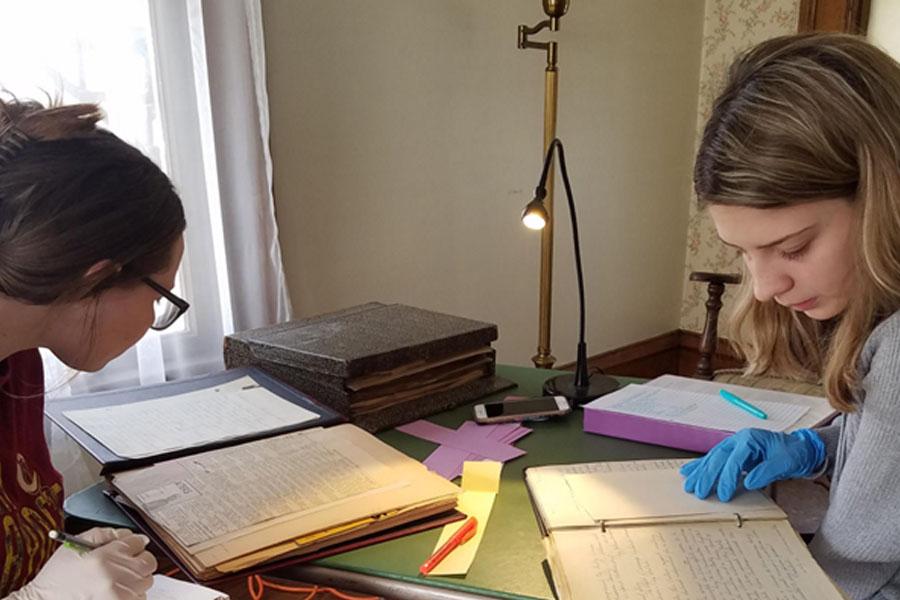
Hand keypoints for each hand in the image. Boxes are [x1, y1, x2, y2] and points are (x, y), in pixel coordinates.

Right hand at [11, 527, 156, 599]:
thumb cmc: (56, 577)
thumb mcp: (75, 545)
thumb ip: (105, 534)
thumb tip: (129, 535)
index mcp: (103, 558)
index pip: (137, 542)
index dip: (134, 543)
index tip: (130, 547)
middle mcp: (113, 578)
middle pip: (148, 562)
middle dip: (140, 560)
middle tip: (126, 563)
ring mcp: (117, 596)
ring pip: (146, 581)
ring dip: (136, 579)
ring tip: (116, 580)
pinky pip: (140, 598)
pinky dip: (132, 594)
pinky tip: (116, 592)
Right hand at [680, 428, 824, 501]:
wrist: (800, 448)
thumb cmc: (793, 453)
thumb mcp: (785, 462)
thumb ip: (766, 471)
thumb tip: (749, 482)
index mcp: (750, 439)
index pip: (734, 460)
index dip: (727, 478)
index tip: (724, 495)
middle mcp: (738, 440)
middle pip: (718, 458)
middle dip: (707, 476)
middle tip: (699, 492)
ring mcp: (734, 445)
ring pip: (712, 458)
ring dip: (700, 472)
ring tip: (689, 484)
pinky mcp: (733, 452)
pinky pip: (714, 459)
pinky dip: (701, 466)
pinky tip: (689, 472)